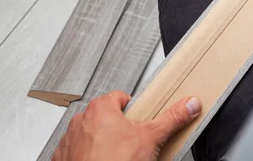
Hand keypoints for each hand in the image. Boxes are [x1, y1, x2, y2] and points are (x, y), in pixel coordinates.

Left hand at [53, 91, 201, 160]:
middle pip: (106, 117)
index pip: (120, 98)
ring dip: (102, 143)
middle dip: (119, 128)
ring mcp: (70, 141)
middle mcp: (81, 121)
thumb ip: (172, 118)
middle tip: (132, 142)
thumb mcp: (152, 137)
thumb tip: (189, 105)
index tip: (140, 119)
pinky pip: (78, 153)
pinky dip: (89, 157)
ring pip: (91, 135)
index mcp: (100, 108)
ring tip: (118, 156)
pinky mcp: (64, 159)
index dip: (134, 109)